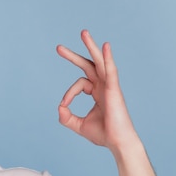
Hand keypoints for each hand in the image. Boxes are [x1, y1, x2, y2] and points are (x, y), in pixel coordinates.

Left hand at [56, 30, 138, 153]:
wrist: (117, 143)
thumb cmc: (103, 134)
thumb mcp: (79, 125)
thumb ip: (67, 117)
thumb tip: (59, 107)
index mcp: (97, 92)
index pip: (79, 84)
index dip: (68, 94)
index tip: (64, 105)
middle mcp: (104, 86)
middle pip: (88, 65)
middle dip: (73, 56)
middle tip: (58, 48)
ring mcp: (110, 86)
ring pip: (99, 62)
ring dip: (91, 47)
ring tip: (83, 33)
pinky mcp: (115, 90)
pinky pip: (111, 71)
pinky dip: (108, 58)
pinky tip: (105, 46)